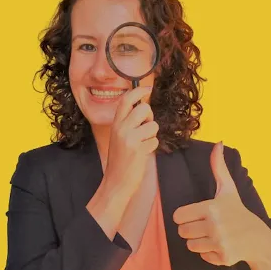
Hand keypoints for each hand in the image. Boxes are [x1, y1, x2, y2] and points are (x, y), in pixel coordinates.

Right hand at [102, 86, 158, 203]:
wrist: (116, 181)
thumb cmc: (121, 159)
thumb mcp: (120, 137)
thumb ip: (129, 122)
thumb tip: (144, 107)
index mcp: (115, 124)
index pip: (126, 100)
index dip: (138, 91)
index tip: (148, 88)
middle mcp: (121, 129)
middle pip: (144, 108)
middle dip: (150, 117)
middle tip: (145, 128)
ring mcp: (129, 139)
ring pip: (153, 125)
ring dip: (152, 135)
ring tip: (142, 144)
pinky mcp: (138, 149)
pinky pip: (155, 140)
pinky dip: (152, 147)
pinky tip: (142, 154)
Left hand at [173, 142, 270, 266]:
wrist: (257, 237)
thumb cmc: (237, 211)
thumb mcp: (228, 189)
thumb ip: (218, 167)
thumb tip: (218, 143)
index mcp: (211, 207)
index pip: (178, 216)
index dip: (186, 216)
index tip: (198, 215)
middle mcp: (215, 225)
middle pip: (182, 232)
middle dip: (192, 229)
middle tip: (207, 226)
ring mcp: (219, 243)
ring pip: (190, 245)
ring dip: (199, 242)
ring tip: (214, 235)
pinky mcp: (223, 257)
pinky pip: (202, 256)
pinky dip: (209, 253)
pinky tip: (221, 245)